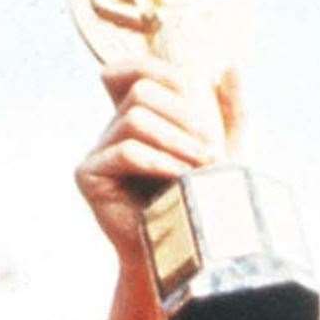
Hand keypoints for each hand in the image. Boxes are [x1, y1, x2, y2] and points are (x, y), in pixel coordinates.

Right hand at [74, 58, 240, 319]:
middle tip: (210, 150)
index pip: (138, 70)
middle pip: (142, 91)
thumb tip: (231, 67)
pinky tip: (179, 179)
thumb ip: (230, 111)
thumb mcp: (226, 151)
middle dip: (184, 117)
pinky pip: (125, 151)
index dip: (167, 76)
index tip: (200, 107)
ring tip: (201, 167)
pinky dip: (159, 162)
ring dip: (177, 142)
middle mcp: (113, 129)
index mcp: (139, 117)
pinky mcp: (88, 176)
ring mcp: (97, 151)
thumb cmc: (204, 201)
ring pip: (135, 119)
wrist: (183, 252)